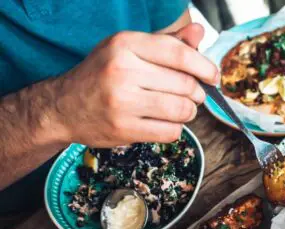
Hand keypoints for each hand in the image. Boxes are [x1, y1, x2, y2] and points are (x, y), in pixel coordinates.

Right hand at [50, 23, 217, 146]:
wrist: (62, 107)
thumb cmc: (103, 75)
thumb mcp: (130, 50)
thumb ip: (167, 42)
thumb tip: (199, 32)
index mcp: (125, 44)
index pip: (179, 54)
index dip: (204, 67)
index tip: (213, 76)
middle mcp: (122, 70)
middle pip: (185, 84)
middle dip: (196, 93)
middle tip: (192, 95)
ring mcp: (122, 101)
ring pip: (182, 109)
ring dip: (189, 112)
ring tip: (180, 109)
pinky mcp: (124, 128)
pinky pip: (171, 131)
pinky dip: (175, 129)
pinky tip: (164, 122)